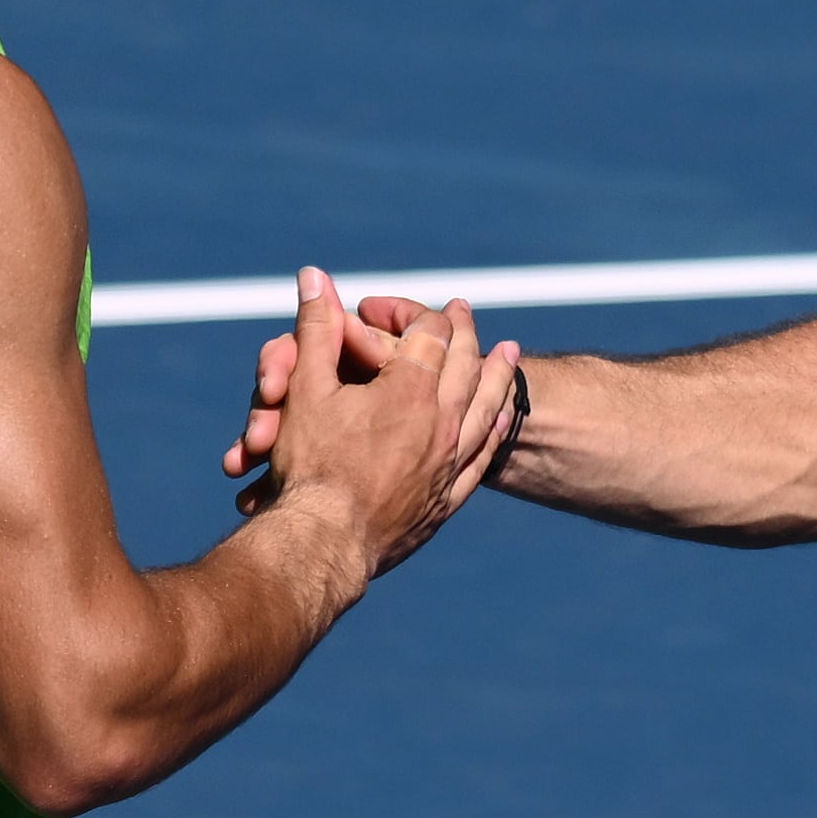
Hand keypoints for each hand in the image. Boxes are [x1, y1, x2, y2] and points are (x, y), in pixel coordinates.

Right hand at [239, 274, 516, 572]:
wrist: (325, 543)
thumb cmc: (310, 466)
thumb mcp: (306, 388)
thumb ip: (316, 329)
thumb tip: (314, 275)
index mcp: (411, 391)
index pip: (433, 337)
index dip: (431, 315)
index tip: (440, 305)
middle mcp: (442, 424)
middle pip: (468, 366)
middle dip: (467, 335)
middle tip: (468, 314)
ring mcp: (449, 464)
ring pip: (485, 409)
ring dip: (497, 376)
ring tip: (510, 353)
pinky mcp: (446, 500)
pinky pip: (481, 458)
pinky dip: (494, 431)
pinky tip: (500, 420)